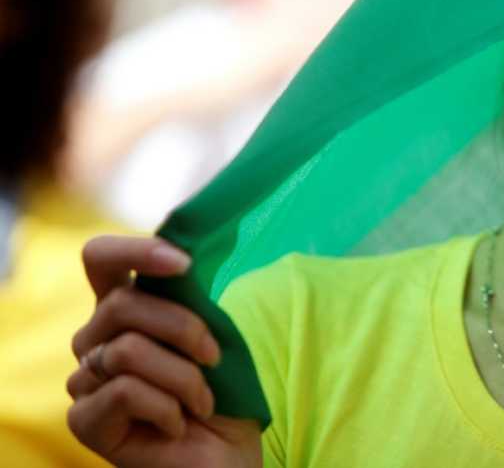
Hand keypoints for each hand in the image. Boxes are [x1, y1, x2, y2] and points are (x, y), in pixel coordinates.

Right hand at [68, 236, 261, 467]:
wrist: (226, 455)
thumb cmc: (223, 393)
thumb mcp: (212, 334)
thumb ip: (187, 298)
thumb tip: (184, 254)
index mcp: (122, 309)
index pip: (100, 259)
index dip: (135, 250)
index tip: (184, 263)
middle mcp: (95, 339)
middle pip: (121, 303)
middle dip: (183, 327)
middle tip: (213, 358)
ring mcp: (85, 380)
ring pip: (128, 349)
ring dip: (183, 376)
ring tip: (201, 401)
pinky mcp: (83, 420)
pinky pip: (125, 390)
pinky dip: (168, 407)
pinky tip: (177, 425)